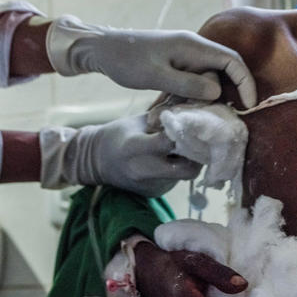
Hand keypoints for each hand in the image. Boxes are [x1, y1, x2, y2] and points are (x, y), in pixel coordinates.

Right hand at [39, 114, 200, 196]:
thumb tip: (195, 102)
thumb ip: (166, 116)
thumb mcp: (139, 119)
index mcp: (135, 147)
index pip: (171, 141)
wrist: (97, 161)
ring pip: (185, 175)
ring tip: (189, 145)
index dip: (187, 131)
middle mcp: (143, 171)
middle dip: (198, 153)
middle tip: (200, 138)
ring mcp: (150, 186)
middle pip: (187, 168)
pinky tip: (176, 157)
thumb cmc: (119, 134)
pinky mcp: (155, 193)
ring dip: (192, 160)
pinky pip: (177, 180)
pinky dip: (181, 167)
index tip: (195, 122)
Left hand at [45, 15, 256, 107]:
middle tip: (201, 115)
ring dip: (197, 99)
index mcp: (193, 46)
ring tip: (177, 113)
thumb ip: (187, 84)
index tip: (249, 105)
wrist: (102, 49)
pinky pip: (191, 82)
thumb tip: (217, 91)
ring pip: (205, 80)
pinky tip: (168, 109)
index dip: (245, 82)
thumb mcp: (156, 75)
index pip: (232, 61)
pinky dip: (186, 96)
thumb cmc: (126, 59)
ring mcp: (185, 56)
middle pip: (221, 73)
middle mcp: (193, 49)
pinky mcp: (176, 64)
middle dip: (217, 96)